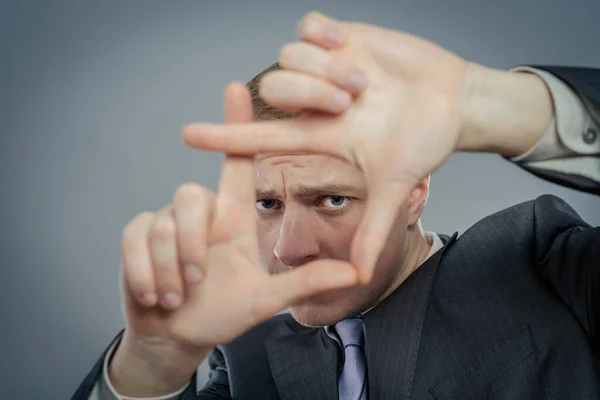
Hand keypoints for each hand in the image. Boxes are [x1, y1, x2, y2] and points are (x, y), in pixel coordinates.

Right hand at [111, 83, 357, 396]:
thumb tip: (355, 274)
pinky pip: (137, 241)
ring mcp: (165, 222)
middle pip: (191, 195)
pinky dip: (146, 273)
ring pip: (165, 224)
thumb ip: (305, 283)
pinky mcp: (136, 237)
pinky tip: (156, 296)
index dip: (236, 123)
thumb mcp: (265, 300)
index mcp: (233, 217)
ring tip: (178, 296)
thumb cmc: (221, 314)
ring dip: (171, 268)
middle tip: (197, 282)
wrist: (177, 336)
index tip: (237, 87)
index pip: (236, 163)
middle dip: (191, 245)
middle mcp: (202, 213)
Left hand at [182, 12, 469, 282]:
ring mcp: (326, 68)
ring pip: (289, 57)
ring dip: (325, 68)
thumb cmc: (425, 142)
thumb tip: (359, 276)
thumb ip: (374, 229)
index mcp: (320, 136)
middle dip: (308, 93)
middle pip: (275, 89)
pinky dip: (325, 35)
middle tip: (349, 101)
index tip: (188, 136)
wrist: (455, 101)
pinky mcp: (342, 37)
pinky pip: (309, 26)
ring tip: (363, 80)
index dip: (224, 138)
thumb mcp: (397, 185)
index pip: (260, 138)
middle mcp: (314, 103)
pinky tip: (350, 46)